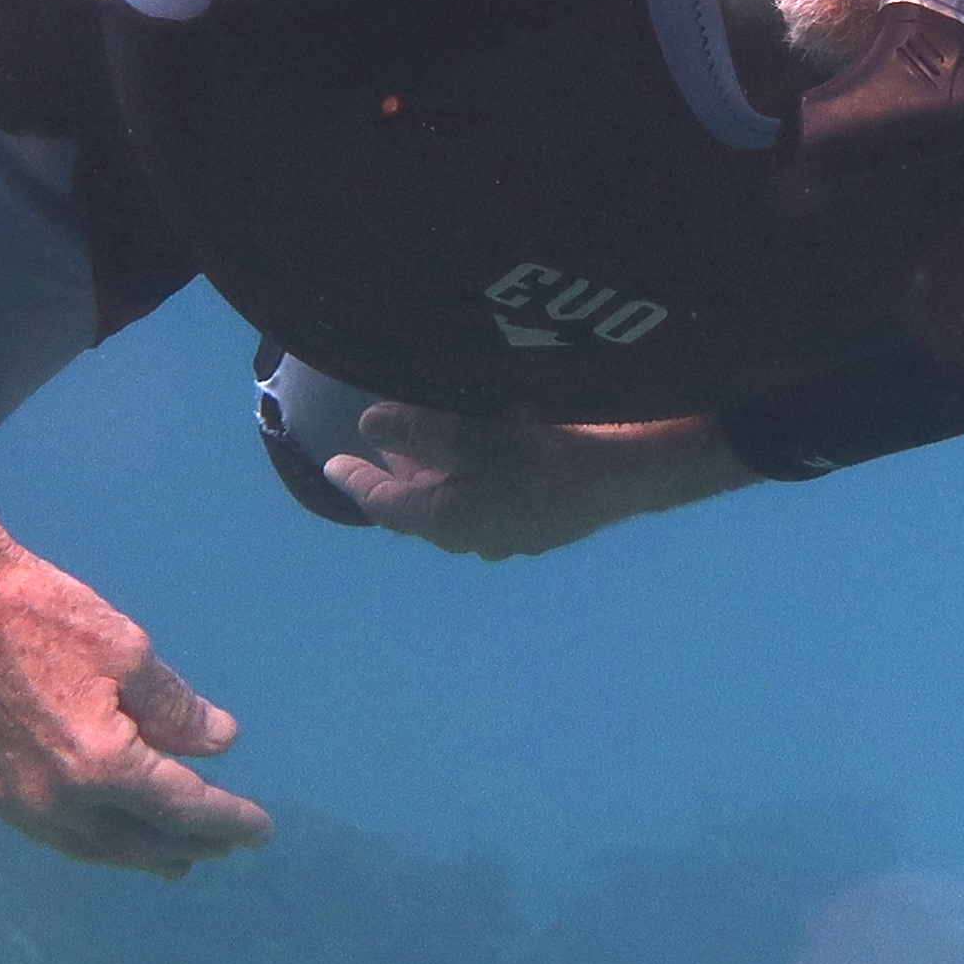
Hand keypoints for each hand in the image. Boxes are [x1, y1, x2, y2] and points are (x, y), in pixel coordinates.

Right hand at [0, 439, 270, 876]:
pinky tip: (105, 831)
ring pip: (90, 848)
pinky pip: (50, 832)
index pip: (181, 808)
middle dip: (187, 846)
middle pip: (138, 842)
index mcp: (100, 764)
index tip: (260, 831)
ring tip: (173, 858)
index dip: (226, 821)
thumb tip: (219, 745)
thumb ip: (178, 710)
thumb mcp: (131, 652)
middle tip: (223, 845)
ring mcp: (12, 800)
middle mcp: (54, 798)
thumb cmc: (44, 614)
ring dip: (138, 854)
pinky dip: (89, 839)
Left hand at [323, 404, 752, 559]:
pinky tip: (490, 454)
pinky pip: (495, 502)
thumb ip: (413, 428)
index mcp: (448, 520)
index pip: (385, 504)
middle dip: (402, 477)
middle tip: (383, 448)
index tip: (331, 464)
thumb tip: (371, 426)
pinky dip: (479, 478)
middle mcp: (477, 537)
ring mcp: (515, 535)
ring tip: (432, 446)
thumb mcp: (469, 430)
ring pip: (462, 507)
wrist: (632, 473)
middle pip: (424, 508)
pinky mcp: (548, 522)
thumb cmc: (543, 448)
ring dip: (442, 477)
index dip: (356, 481)